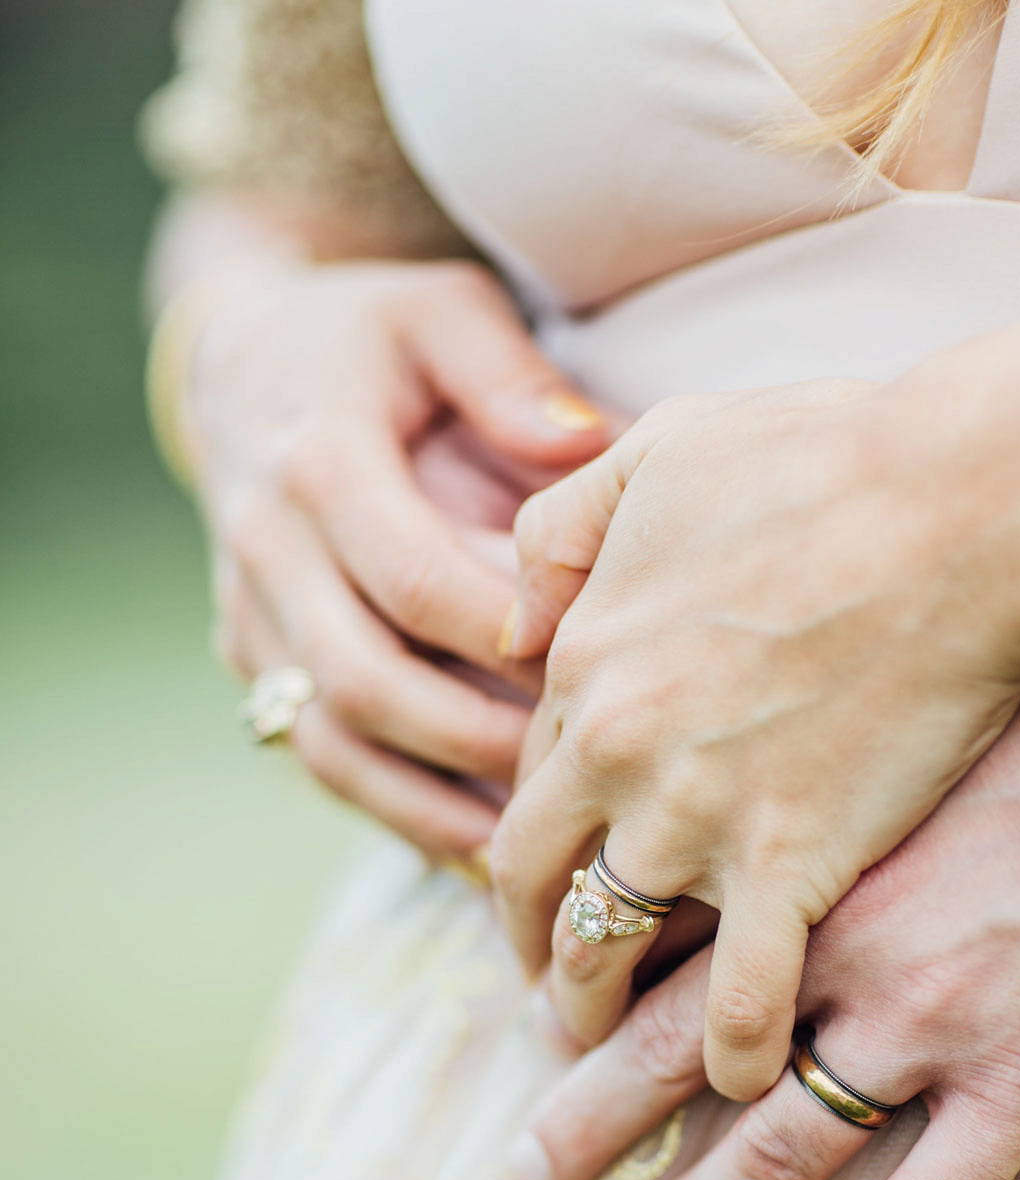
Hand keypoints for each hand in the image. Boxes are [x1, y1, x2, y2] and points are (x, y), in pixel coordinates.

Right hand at [190, 256, 609, 855]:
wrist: (244, 365)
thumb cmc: (372, 338)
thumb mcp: (441, 311)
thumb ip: (508, 374)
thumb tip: (586, 440)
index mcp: (319, 461)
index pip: (415, 579)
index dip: (507, 639)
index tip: (595, 669)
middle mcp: (267, 548)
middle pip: (366, 682)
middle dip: (476, 739)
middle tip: (574, 771)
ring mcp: (249, 614)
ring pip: (329, 741)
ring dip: (429, 803)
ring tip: (525, 846)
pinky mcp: (252, 657)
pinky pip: (316, 754)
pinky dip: (394, 809)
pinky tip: (474, 848)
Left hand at [492, 287, 1019, 1098]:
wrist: (961, 503)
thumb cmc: (825, 457)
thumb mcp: (659, 450)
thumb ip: (562, 525)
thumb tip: (514, 605)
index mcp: (582, 658)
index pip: (525, 776)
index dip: (525, 836)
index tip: (539, 879)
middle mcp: (614, 751)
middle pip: (532, 877)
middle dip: (526, 943)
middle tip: (539, 987)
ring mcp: (695, 815)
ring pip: (609, 946)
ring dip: (595, 1010)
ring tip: (600, 1050)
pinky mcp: (792, 862)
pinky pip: (743, 993)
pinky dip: (733, 1049)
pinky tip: (741, 1076)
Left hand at [507, 614, 1019, 1179]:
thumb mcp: (922, 715)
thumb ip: (823, 764)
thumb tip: (752, 785)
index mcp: (816, 854)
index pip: (669, 938)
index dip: (593, 992)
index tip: (535, 1031)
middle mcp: (854, 946)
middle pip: (687, 1051)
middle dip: (596, 1118)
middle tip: (529, 1174)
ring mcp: (941, 1019)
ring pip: (788, 1142)